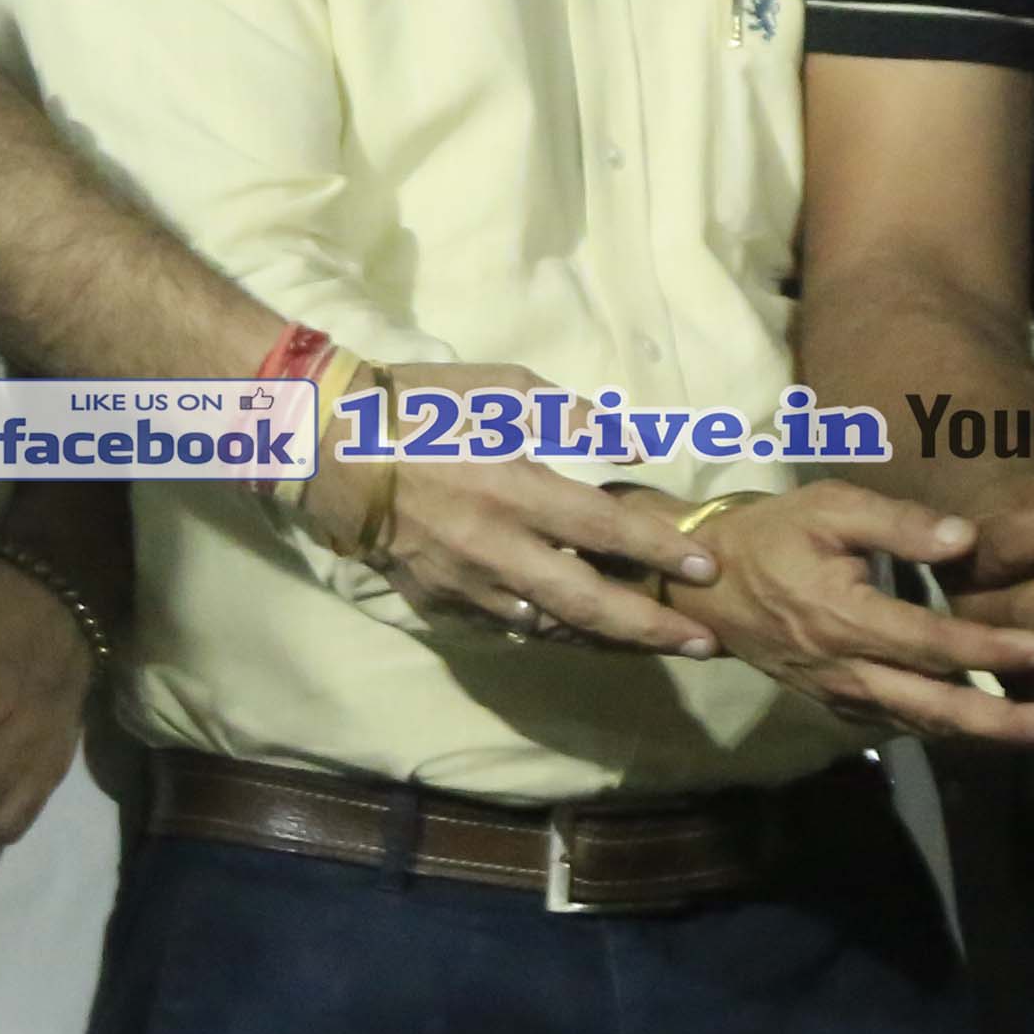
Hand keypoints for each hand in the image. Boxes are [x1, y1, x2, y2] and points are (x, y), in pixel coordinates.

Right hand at [300, 364, 724, 659]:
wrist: (327, 443)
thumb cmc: (422, 403)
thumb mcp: (503, 386)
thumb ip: (574, 416)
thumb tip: (634, 445)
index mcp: (514, 489)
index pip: (606, 531)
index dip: (661, 553)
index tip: (706, 569)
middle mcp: (496, 548)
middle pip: (589, 605)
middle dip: (651, 631)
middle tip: (701, 645)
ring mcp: (464, 584)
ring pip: (550, 628)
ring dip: (604, 641)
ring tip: (650, 646)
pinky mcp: (436, 601)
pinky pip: (502, 625)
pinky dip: (545, 629)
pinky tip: (576, 631)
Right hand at [678, 487, 1033, 751]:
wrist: (706, 585)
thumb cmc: (773, 533)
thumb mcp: (828, 506)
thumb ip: (898, 523)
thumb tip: (965, 539)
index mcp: (845, 620)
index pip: (932, 644)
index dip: (992, 651)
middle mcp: (848, 673)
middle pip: (940, 711)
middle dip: (1011, 724)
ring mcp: (846, 698)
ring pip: (930, 729)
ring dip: (997, 736)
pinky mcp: (846, 708)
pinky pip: (911, 728)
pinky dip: (963, 733)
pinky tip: (1008, 728)